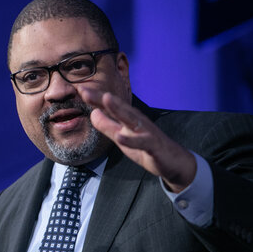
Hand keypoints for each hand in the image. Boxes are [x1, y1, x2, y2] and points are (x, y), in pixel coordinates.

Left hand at [76, 86, 196, 191]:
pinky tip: (121, 137)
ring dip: (119, 109)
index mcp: (128, 119)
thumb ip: (108, 126)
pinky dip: (131, 140)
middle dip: (101, 98)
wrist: (172, 162)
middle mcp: (136, 122)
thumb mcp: (121, 138)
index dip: (94, 99)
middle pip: (118, 107)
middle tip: (85, 90)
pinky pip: (141, 142)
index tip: (80, 89)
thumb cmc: (146, 147)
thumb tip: (92, 113)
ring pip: (131, 119)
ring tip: (106, 99)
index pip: (109, 107)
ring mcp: (145, 132)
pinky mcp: (153, 145)